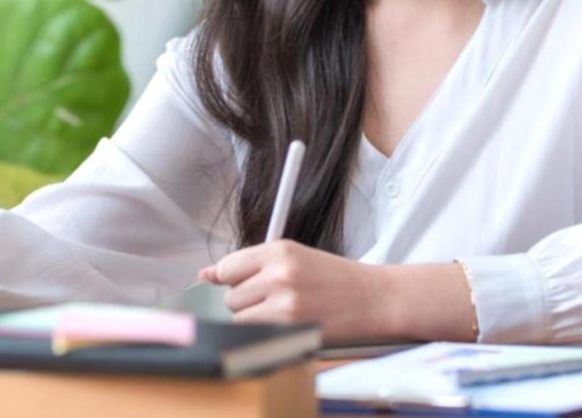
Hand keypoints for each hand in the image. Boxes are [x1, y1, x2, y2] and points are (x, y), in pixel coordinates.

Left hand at [198, 241, 393, 343]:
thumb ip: (251, 265)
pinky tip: (285, 325)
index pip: (228, 267)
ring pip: (239, 317)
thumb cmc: (336, 279)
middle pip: (230, 295)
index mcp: (279, 249)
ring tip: (282, 313)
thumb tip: (206, 274)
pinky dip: (264, 333)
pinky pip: (254, 333)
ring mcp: (284, 301)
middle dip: (246, 302)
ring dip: (253, 320)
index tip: (241, 287)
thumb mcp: (296, 258)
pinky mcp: (291, 326)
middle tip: (275, 300)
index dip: (232, 281)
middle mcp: (278, 272)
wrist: (374, 298)